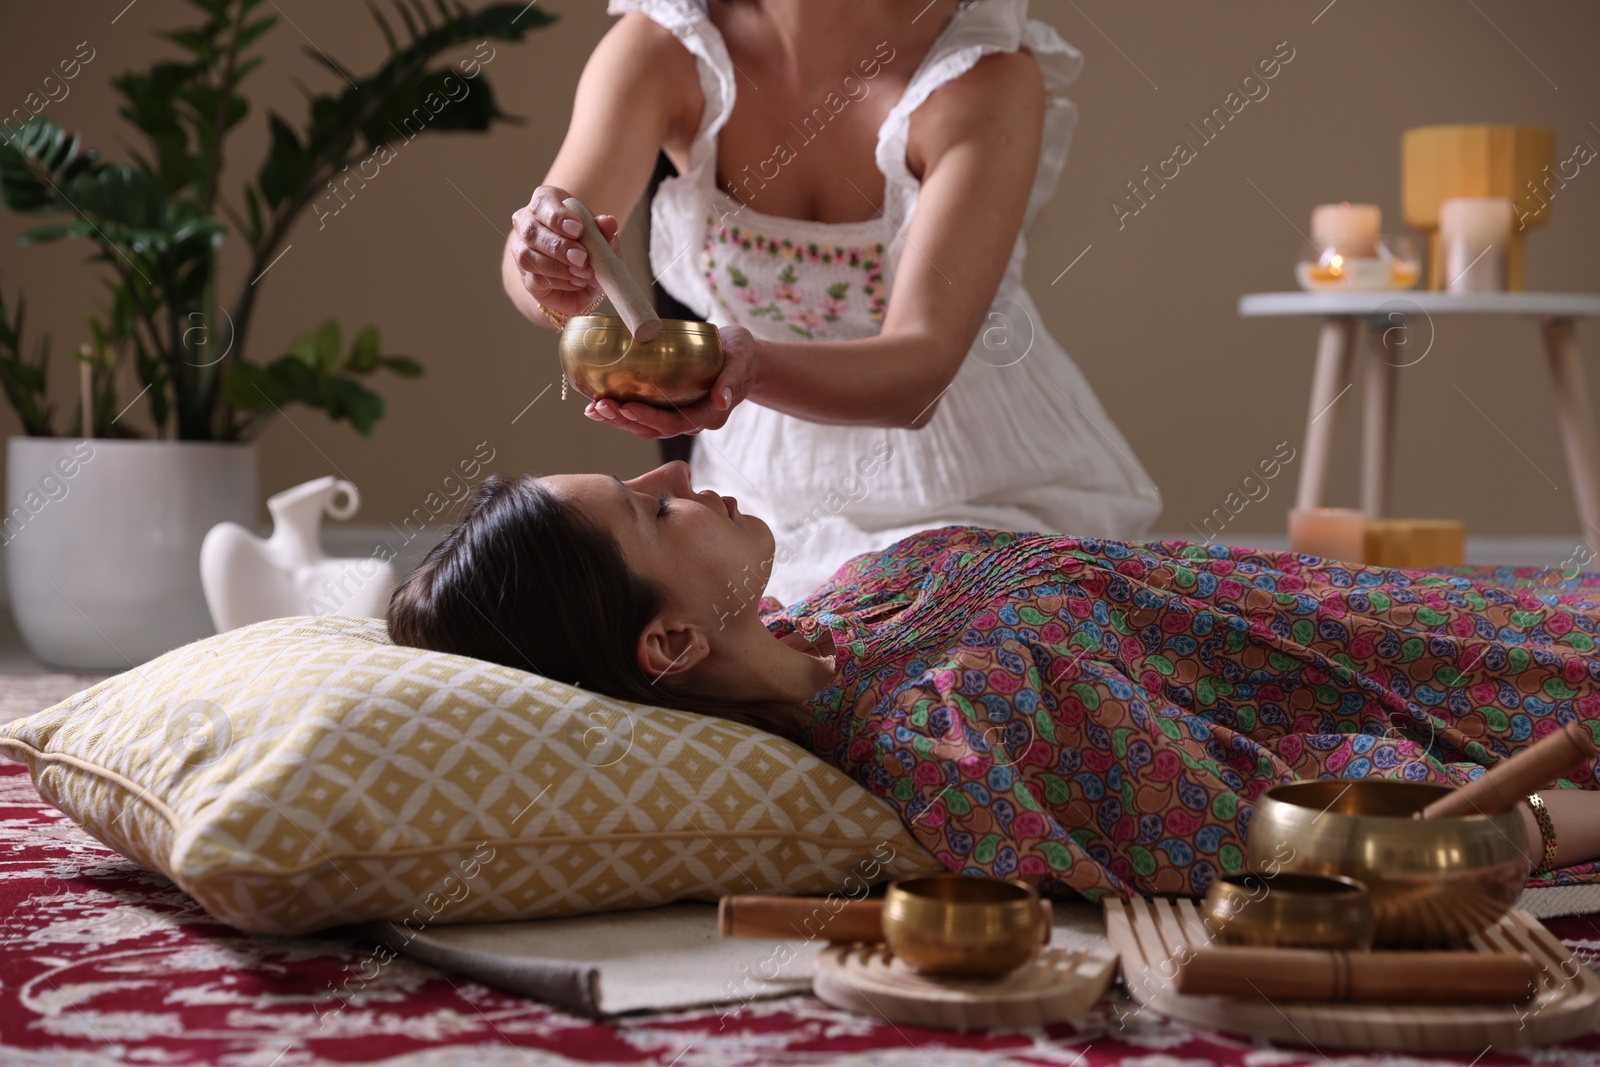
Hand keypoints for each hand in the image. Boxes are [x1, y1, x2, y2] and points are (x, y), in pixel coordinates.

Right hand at [509, 184, 621, 322]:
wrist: (587, 279)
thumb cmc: (591, 248)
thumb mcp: (604, 238)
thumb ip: (605, 230)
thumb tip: (608, 223)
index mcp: (546, 203)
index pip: (543, 202)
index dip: (558, 216)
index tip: (578, 229)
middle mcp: (527, 223)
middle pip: (531, 231)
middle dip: (559, 246)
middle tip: (583, 258)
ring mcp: (522, 251)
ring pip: (528, 257)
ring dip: (558, 267)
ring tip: (584, 273)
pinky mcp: (526, 278)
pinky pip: (535, 279)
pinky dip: (559, 282)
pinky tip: (577, 282)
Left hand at [584, 324, 759, 438]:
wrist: (741, 357)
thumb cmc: (741, 354)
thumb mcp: (742, 359)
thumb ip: (733, 378)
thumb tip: (722, 399)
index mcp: (709, 414)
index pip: (675, 422)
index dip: (649, 418)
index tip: (626, 406)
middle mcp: (692, 421)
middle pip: (654, 429)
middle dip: (624, 420)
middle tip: (599, 407)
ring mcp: (679, 417)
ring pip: (644, 427)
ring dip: (617, 420)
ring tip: (592, 409)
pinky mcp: (668, 408)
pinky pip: (642, 416)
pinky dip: (620, 413)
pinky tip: (599, 404)